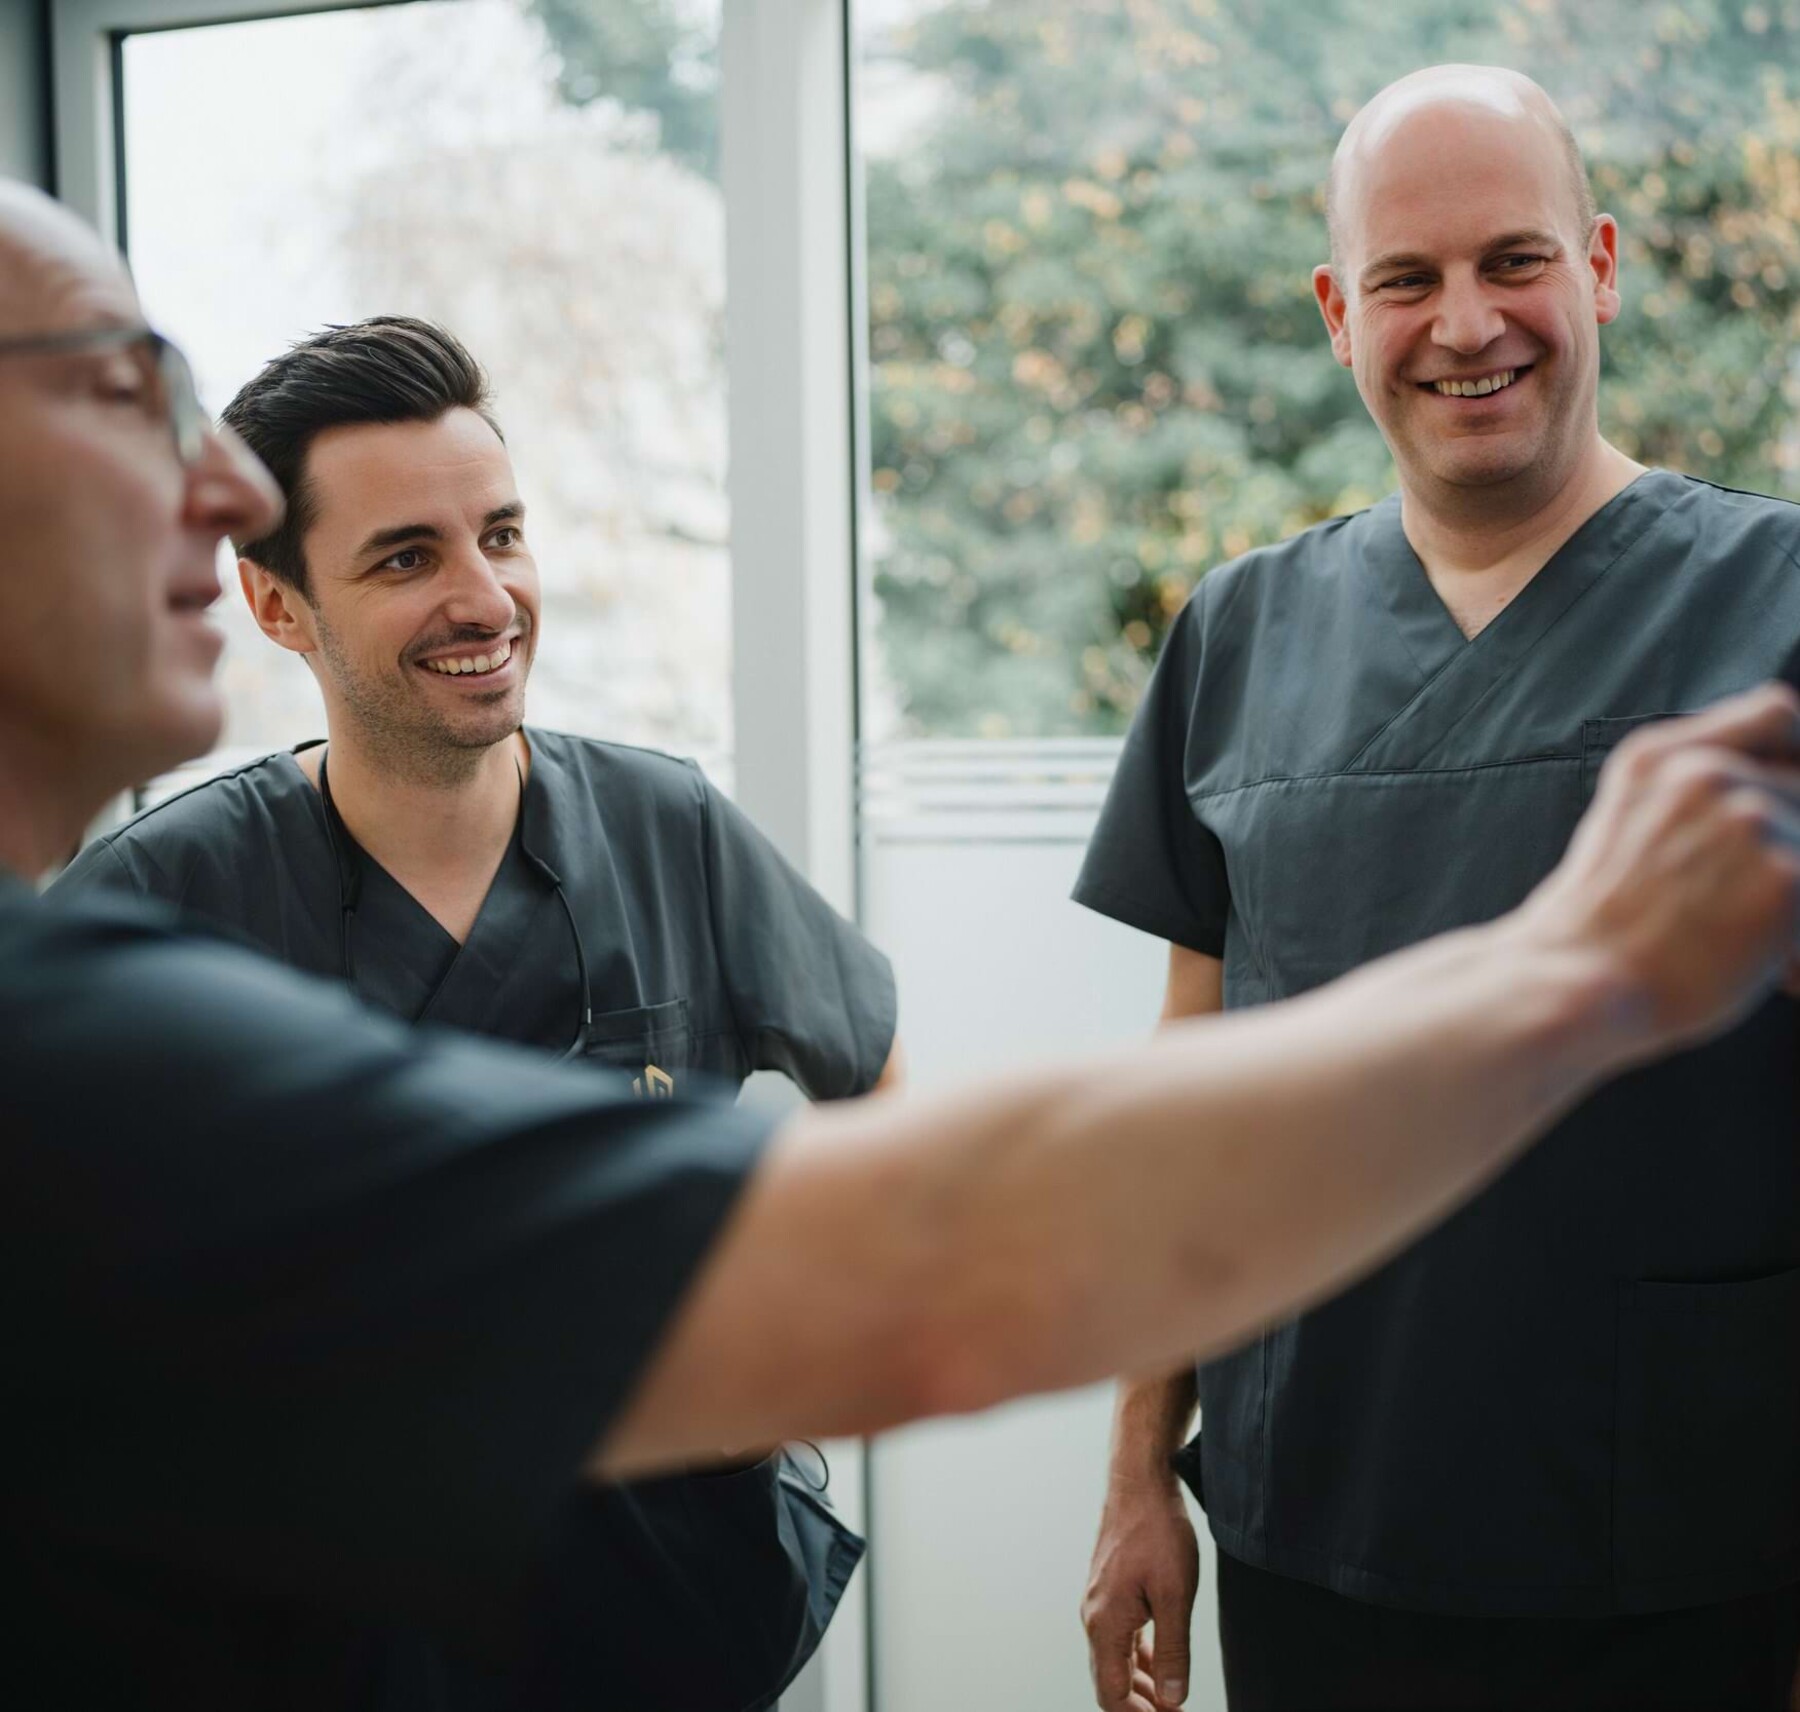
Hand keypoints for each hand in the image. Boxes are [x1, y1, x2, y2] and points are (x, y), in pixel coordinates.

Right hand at [1082, 1476, 1198, 1710]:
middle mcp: (1094, 1616)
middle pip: (1110, 1682)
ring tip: (1173, 1699)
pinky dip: (1139, 1659)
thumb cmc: (1157, 1530)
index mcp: (1105, 1624)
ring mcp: (1100, 1602)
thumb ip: (1172, 1651)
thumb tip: (1172, 1700)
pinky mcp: (1110, 1590)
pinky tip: (1161, 1663)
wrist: (1140, 1481)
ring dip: (1141, 1685)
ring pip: (1115, 1660)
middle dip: (1141, 1706)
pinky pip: (1120, 1638)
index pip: (1111, 1694)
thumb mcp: (1174, 1595)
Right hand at [1513, 684, 1799, 1060]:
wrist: (1574, 982)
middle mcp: (1706, 773)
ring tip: (1764, 946)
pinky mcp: (1785, 877)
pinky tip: (1777, 970)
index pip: (1776, 715)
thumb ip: (1690, 773)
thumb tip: (1778, 745)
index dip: (1793, 761)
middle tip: (1750, 901)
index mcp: (1661, 756)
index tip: (1783, 810)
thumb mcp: (1622, 814)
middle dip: (1790, 853)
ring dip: (1797, 901)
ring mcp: (1748, 820)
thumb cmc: (1598, 920)